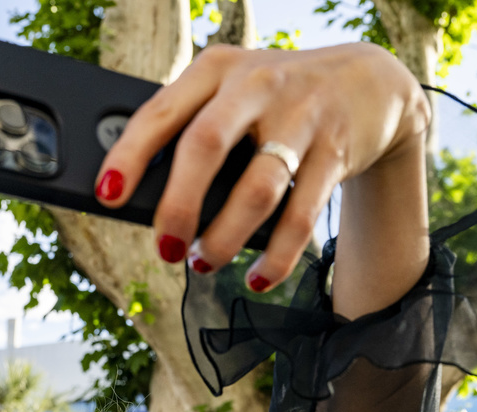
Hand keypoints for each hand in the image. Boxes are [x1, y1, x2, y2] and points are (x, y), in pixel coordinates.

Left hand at [97, 43, 429, 315]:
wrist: (368, 83)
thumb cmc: (277, 98)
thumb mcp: (231, 93)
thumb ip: (193, 129)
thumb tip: (147, 201)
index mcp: (216, 69)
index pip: (162, 111)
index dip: (130, 155)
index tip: (108, 196)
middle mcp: (257, 85)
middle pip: (206, 147)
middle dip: (178, 206)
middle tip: (165, 248)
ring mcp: (301, 117)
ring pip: (257, 189)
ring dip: (225, 237)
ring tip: (204, 262)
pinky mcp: (335, 152)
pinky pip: (301, 216)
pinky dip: (277, 257)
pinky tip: (258, 277)